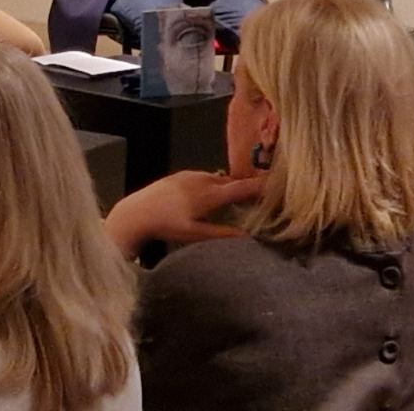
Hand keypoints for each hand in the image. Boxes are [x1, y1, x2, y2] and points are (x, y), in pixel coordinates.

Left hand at [104, 170, 265, 259]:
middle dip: (246, 186)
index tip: (277, 185)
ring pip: (217, 177)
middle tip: (263, 195)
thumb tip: (250, 237)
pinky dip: (215, 183)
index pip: (240, 187)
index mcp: (208, 193)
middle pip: (231, 180)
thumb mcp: (196, 234)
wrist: (136, 212)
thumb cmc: (166, 225)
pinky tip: (215, 194)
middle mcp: (201, 180)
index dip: (259, 186)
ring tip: (241, 197)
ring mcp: (189, 175)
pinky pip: (204, 176)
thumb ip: (223, 234)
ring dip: (229, 185)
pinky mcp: (179, 175)